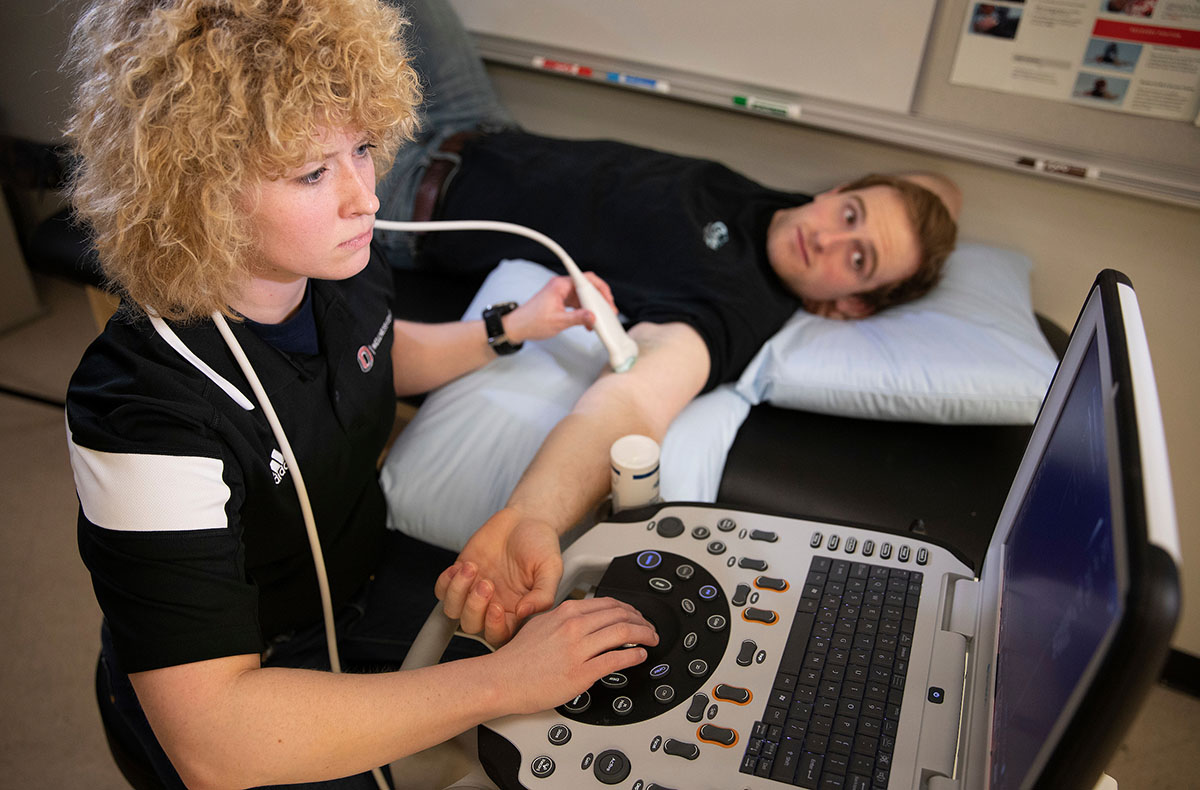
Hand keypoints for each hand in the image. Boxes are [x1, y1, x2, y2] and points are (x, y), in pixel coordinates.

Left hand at [434, 507, 562, 645]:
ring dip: (458, 593)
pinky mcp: (461, 575)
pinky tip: (463, 566)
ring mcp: (474, 591)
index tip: (497, 607)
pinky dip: (446, 582)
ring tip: (472, 568)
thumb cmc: (541, 544)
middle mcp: (493, 605)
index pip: (499, 635)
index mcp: (516, 611)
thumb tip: (525, 613)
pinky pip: (442, 590)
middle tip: (487, 583)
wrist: (526, 518)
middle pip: (472, 625)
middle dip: (474, 607)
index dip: (493, 627)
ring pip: (453, 610)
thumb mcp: (551, 568)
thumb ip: (543, 594)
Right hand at [490, 596, 658, 714]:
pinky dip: (634, 656)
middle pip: (621, 615)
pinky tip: (640, 656)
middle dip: (642, 621)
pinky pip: (617, 660)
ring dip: (644, 635)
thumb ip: (563, 619)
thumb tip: (582, 619)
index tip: (635, 615)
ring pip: (624, 633)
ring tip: (651, 640)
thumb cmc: (517, 658)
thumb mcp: (540, 624)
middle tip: (649, 628)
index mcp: (566, 612)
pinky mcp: (581, 673)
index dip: (629, 609)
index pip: (608, 603)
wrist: (502, 679)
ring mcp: (579, 649)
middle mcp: (574, 626)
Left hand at [503, 273, 616, 343]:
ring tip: (599, 318)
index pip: (586, 279)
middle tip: (608, 309)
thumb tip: (593, 317)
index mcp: (560, 285)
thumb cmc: (531, 322)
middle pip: (587, 287)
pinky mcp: (560, 301)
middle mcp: (561, 286)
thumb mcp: (558, 322)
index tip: (607, 299)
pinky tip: (588, 322)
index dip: (600, 288)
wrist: (516, 327)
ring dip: (592, 306)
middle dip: (599, 298)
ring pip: (583, 295)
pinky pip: (577, 302)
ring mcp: (561, 293)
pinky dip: (584, 310)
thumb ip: (578, 319)